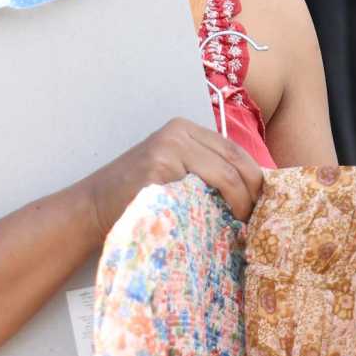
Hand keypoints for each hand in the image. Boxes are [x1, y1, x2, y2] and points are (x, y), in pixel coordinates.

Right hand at [85, 118, 266, 227]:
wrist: (91, 206)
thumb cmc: (136, 194)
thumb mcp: (173, 169)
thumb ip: (205, 168)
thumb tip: (254, 190)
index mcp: (184, 129)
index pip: (235, 150)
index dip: (256, 177)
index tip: (263, 202)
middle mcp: (178, 133)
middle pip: (235, 161)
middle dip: (253, 192)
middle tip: (256, 218)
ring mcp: (167, 151)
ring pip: (226, 176)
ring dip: (241, 204)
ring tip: (242, 225)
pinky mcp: (158, 173)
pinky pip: (201, 194)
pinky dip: (216, 212)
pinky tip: (219, 227)